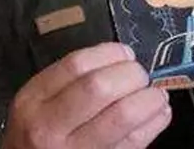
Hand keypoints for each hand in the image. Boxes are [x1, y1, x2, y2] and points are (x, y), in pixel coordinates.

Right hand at [2, 43, 171, 147]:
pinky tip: (159, 113)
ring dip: (149, 99)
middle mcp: (49, 127)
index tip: (125, 53)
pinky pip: (134, 143)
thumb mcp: (37, 105)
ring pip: (122, 115)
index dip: (108, 54)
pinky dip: (154, 123)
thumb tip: (121, 60)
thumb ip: (68, 82)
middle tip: (141, 75)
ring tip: (156, 94)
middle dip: (130, 75)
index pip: (76, 65)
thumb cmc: (37, 137)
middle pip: (99, 87)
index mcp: (33, 101)